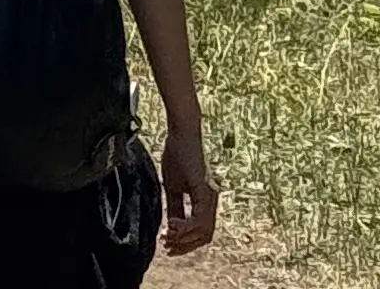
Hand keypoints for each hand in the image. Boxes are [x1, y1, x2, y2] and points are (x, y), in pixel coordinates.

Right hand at [160, 123, 217, 253]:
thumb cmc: (177, 154)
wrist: (181, 132)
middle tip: (167, 246)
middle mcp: (212, 200)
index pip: (201, 231)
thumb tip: (171, 227)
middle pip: (205, 236)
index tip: (167, 244)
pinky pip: (200, 219)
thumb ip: (175, 207)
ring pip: (204, 231)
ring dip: (184, 238)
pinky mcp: (205, 190)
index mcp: (205, 199)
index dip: (185, 242)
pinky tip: (172, 225)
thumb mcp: (173, 186)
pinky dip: (186, 227)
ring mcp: (210, 196)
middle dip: (185, 245)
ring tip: (167, 236)